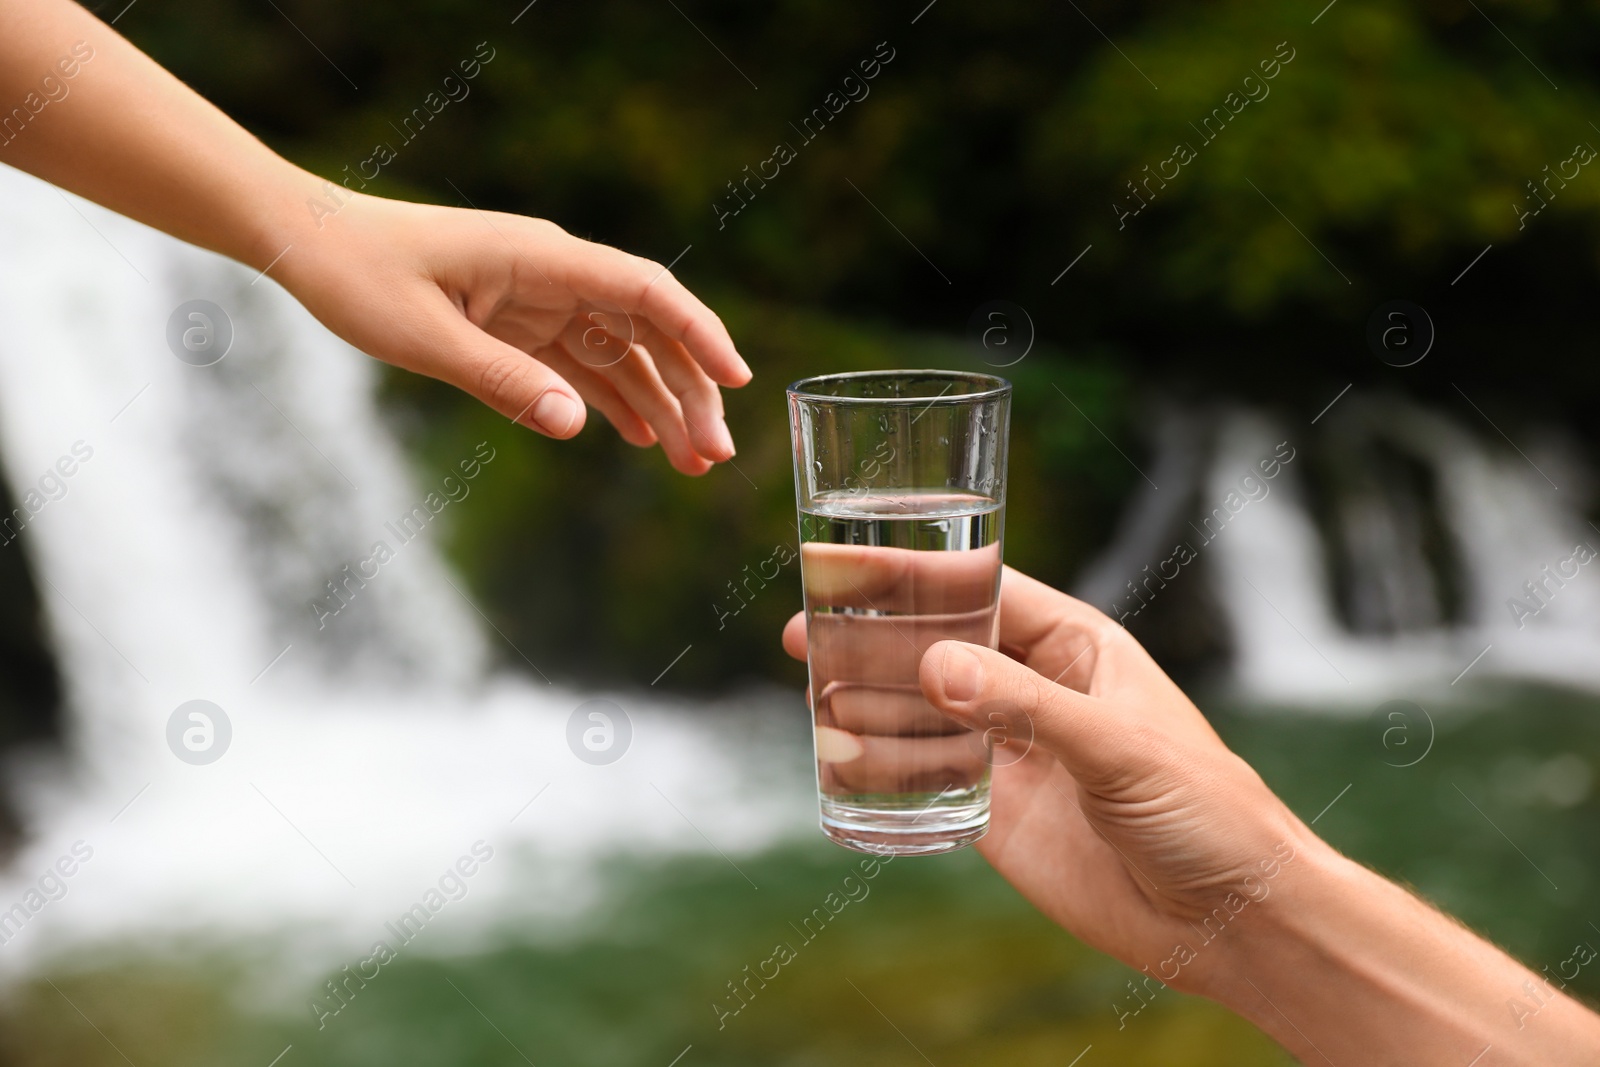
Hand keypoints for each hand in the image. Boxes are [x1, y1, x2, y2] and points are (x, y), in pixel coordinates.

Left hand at [277, 192, 750, 474]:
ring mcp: (541, 299)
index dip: (699, 333)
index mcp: (542, 259)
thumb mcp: (425, 337)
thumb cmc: (359, 277)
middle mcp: (555, 274)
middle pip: (647, 330)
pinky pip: (583, 363)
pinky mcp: (521, 323)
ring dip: (660, 404)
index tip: (739, 379)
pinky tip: (641, 439)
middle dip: (690, 390)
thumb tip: (577, 426)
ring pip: (622, 352)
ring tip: (691, 462)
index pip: (645, 291)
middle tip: (715, 456)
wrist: (310, 244)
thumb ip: (503, 381)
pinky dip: (615, 400)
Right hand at [785, 563, 1311, 990]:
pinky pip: (922, 781)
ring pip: (919, 714)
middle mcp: (1032, 691)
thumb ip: (1026, 707)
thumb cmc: (1207, 811)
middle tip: (804, 634)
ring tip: (815, 700)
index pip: (980, 593)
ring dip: (868, 705)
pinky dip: (879, 771)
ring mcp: (1008, 753)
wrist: (1228, 920)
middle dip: (874, 642)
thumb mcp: (1119, 747)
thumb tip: (934, 667)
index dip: (915, 577)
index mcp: (1074, 648)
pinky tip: (838, 762)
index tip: (849, 565)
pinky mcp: (992, 815)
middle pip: (936, 650)